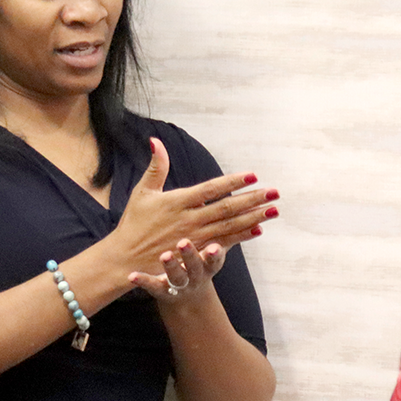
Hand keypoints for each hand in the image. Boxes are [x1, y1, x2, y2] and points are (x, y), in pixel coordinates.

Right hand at [111, 138, 277, 274]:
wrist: (125, 259)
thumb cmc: (134, 224)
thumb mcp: (143, 192)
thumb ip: (156, 167)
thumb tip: (156, 141)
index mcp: (177, 202)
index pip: (211, 189)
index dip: (233, 182)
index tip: (254, 175)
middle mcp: (189, 219)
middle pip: (226, 208)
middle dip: (253, 199)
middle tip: (275, 193)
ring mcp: (194, 238)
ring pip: (230, 225)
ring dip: (254, 217)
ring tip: (274, 210)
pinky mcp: (195, 253)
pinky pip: (223, 244)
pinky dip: (242, 237)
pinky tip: (258, 229)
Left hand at [129, 239, 224, 301]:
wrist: (188, 297)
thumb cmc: (199, 263)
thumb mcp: (213, 252)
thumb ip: (222, 231)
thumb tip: (237, 206)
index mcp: (209, 264)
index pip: (215, 258)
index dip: (215, 254)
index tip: (215, 247)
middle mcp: (196, 275)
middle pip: (195, 266)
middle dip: (190, 255)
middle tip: (183, 242)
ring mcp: (179, 284)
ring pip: (176, 277)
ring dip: (171, 266)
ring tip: (164, 255)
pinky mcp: (161, 290)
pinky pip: (152, 285)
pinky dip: (143, 280)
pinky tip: (133, 275)